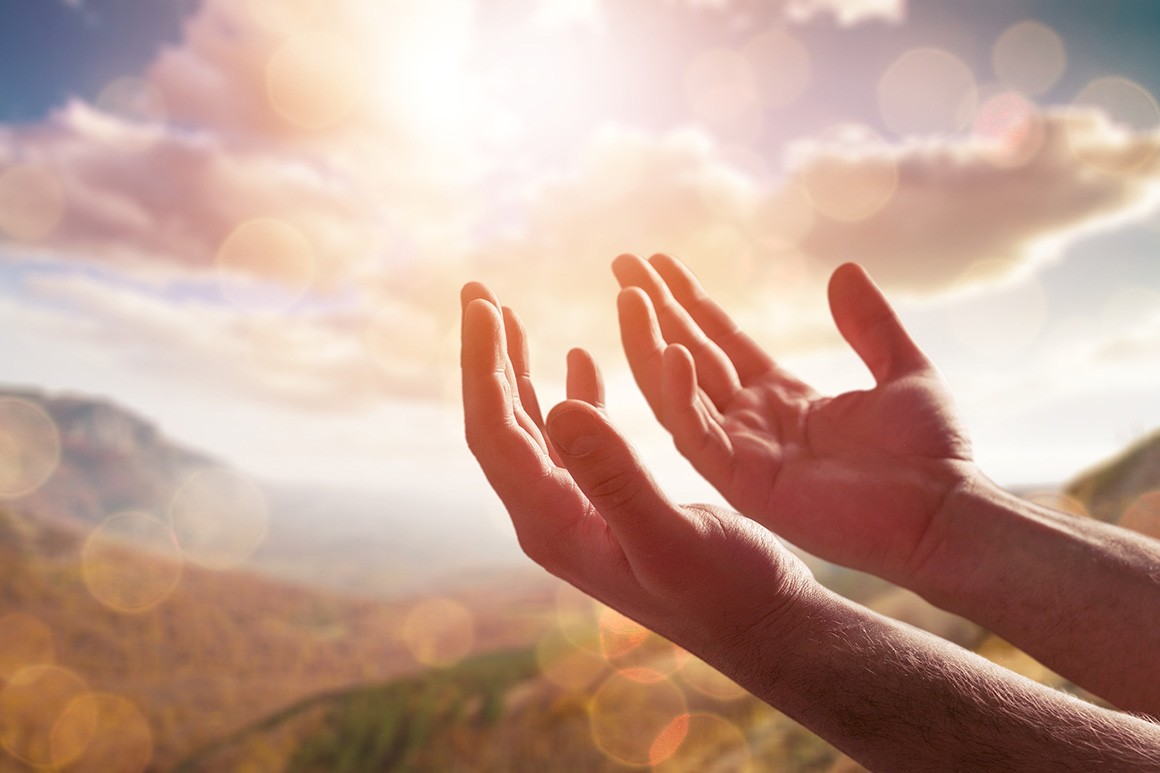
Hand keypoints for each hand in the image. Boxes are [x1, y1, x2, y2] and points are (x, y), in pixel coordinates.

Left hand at [460, 282, 814, 664]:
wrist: (760, 626)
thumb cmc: (724, 593)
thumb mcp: (670, 535)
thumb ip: (615, 476)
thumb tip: (557, 406)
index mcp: (553, 525)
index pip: (496, 434)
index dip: (484, 367)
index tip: (484, 306)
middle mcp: (550, 516)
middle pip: (500, 422)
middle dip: (485, 355)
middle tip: (476, 290)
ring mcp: (574, 509)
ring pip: (531, 425)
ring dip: (517, 367)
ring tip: (505, 312)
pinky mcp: (604, 502)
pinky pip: (572, 437)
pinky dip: (569, 391)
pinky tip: (575, 359)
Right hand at [613, 254, 974, 583]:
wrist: (943, 513)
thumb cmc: (932, 454)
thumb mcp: (903, 371)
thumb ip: (869, 325)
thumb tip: (844, 270)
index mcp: (784, 397)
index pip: (721, 340)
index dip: (690, 301)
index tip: (659, 263)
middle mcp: (753, 422)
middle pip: (690, 356)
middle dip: (656, 311)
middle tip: (623, 264)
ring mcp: (744, 452)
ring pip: (678, 393)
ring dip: (650, 345)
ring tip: (628, 298)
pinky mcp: (744, 482)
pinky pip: (697, 436)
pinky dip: (679, 397)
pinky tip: (671, 355)